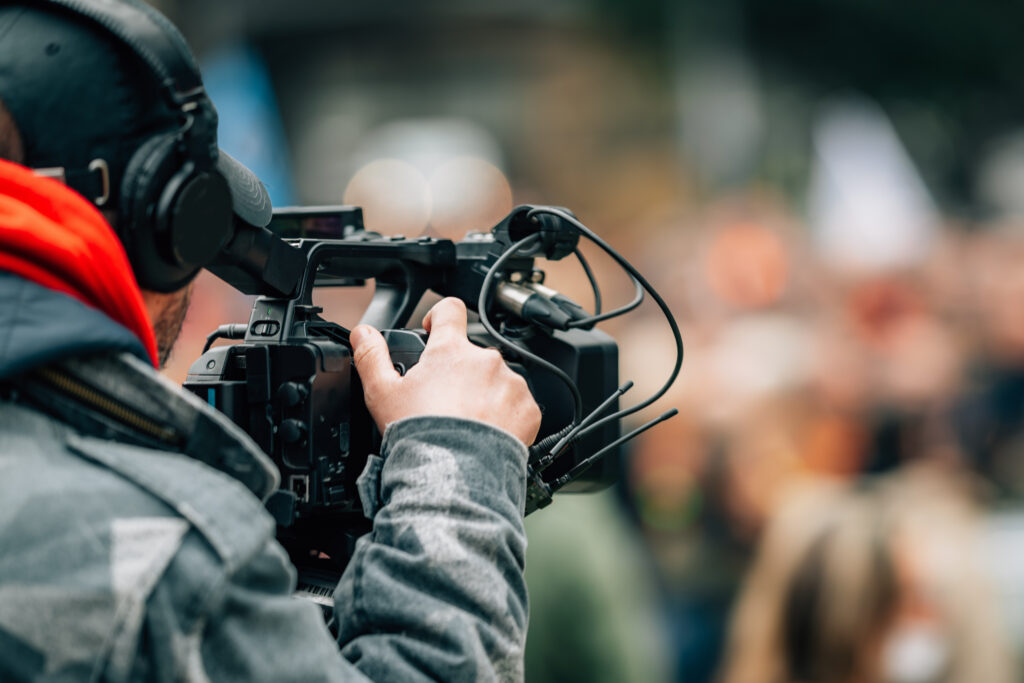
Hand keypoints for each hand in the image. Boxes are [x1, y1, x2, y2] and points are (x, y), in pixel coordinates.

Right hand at [350, 298, 541, 444]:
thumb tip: (362, 334)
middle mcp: (485, 360)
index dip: (440, 317)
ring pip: (497, 380)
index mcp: (450, 351)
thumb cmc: (420, 434)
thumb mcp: (382, 393)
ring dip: (485, 394)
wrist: (454, 475)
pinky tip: (488, 433)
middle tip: (444, 402)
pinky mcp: (528, 408)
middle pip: (472, 355)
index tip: (434, 331)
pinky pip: (519, 405)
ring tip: (467, 422)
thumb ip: (371, 357)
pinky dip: (507, 416)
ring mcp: (510, 383)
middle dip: (460, 373)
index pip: (449, 310)